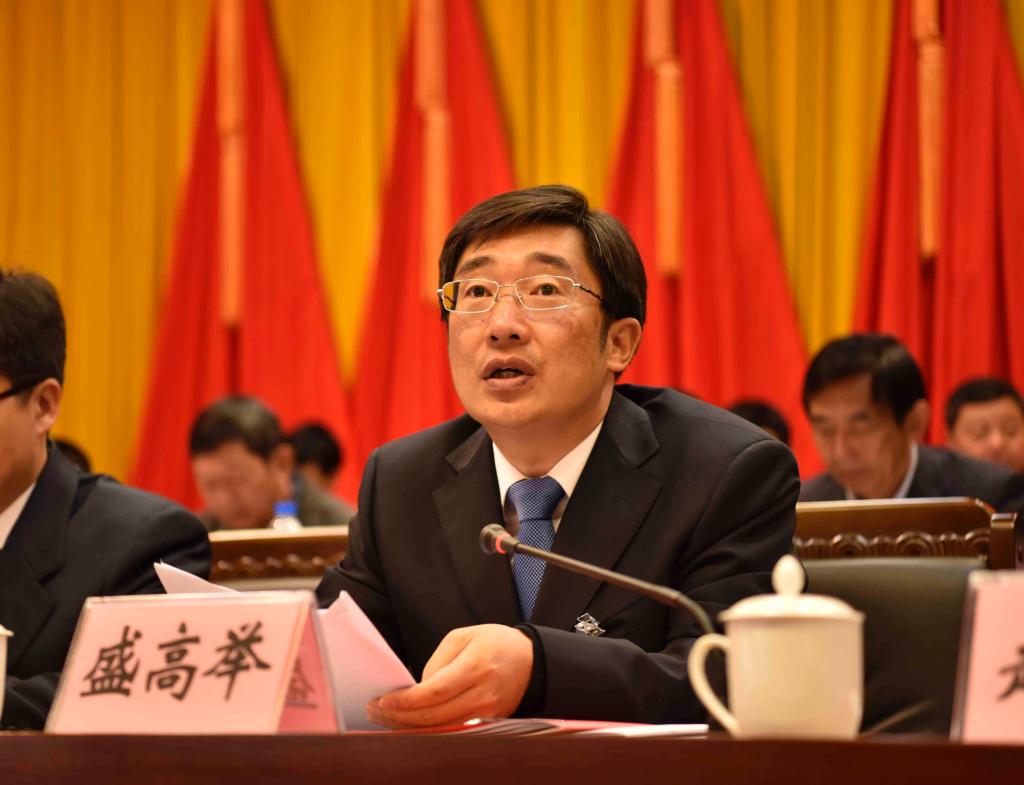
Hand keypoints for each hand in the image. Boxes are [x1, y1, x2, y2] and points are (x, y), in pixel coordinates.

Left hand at [366, 624, 533, 727]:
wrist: (530, 660)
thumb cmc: (494, 642)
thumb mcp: (463, 636)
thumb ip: (437, 662)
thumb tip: (417, 688)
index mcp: (475, 666)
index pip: (435, 692)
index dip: (406, 700)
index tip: (383, 700)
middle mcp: (483, 694)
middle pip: (435, 715)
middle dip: (401, 716)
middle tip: (375, 710)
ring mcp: (487, 713)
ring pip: (442, 728)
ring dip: (410, 726)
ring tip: (386, 718)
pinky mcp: (487, 722)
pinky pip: (453, 730)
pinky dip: (428, 729)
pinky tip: (410, 724)